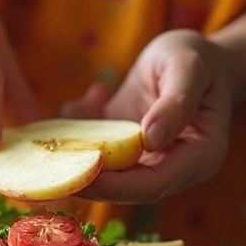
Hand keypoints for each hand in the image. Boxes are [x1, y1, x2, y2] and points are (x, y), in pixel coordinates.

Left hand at [60, 29, 234, 202]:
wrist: (196, 57)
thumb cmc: (199, 60)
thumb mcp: (190, 68)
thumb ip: (176, 102)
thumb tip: (151, 139)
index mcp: (198, 158)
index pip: (152, 186)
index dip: (115, 188)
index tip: (81, 178)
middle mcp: (171, 167)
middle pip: (126, 189)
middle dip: (85, 182)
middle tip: (46, 172)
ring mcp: (146, 160)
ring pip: (106, 173)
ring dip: (74, 161)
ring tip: (47, 144)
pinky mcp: (126, 148)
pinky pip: (97, 150)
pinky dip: (77, 134)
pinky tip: (73, 108)